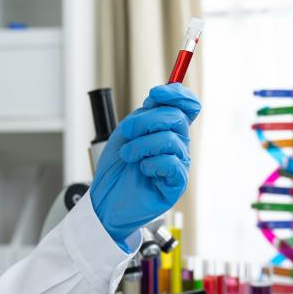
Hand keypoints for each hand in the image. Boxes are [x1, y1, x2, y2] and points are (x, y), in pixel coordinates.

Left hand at [90, 83, 201, 248]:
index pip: (188, 106)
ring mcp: (178, 164)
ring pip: (171, 139)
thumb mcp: (127, 132)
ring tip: (128, 156)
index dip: (177, 94)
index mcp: (168, 130)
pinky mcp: (176, 184)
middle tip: (126, 133)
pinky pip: (172, 163)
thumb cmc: (116, 168)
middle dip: (145, 121)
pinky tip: (142, 170)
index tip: (155, 93)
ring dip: (142, 145)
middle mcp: (177, 145)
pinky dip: (151, 163)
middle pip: (177, 117)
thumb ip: (146, 113)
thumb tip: (161, 97)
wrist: (104, 199)